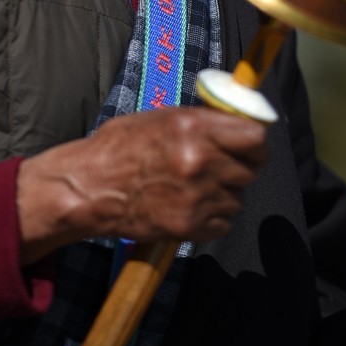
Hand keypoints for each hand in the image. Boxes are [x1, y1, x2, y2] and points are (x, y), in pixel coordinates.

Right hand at [17, 106, 267, 263]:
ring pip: (238, 198)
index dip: (256, 141)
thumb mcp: (161, 118)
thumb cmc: (118, 147)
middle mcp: (200, 162)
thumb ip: (201, 121)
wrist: (89, 188)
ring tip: (196, 186)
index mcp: (194, 128)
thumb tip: (233, 121)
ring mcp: (197, 197)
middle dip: (241, 167)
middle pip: (252, 169)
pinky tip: (190, 205)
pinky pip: (224, 223)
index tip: (251, 143)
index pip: (255, 137)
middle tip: (222, 165)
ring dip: (225, 193)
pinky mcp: (189, 226)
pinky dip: (213, 217)